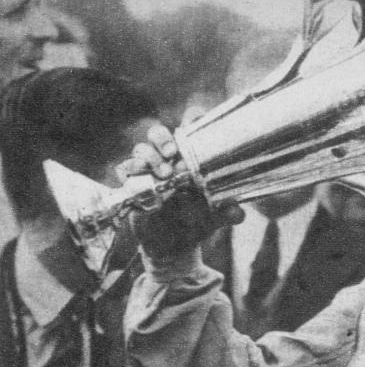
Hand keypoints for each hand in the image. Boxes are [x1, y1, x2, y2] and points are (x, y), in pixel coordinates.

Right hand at [118, 123, 242, 260]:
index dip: (190, 118)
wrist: (172, 248)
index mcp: (189, 160)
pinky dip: (131, 171)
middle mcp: (167, 161)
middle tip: (171, 153)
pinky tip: (140, 179)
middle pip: (159, 133)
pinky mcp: (132, 184)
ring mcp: (148, 171)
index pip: (188, 130)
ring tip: (164, 175)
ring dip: (150, 157)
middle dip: (162, 138)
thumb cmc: (195, 225)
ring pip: (141, 149)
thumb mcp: (213, 219)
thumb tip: (237, 213)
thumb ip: (225, 213)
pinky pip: (125, 169)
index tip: (193, 118)